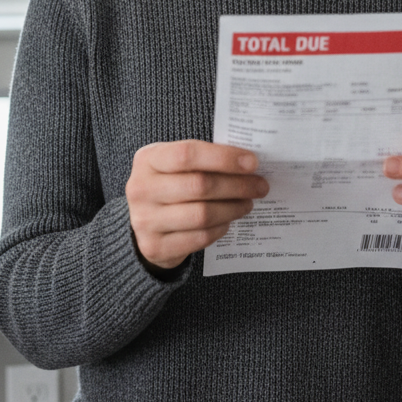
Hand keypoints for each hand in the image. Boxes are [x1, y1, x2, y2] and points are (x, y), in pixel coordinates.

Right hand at [125, 140, 268, 272]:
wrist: (143, 222)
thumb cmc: (169, 184)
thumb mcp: (174, 164)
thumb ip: (203, 159)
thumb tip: (248, 162)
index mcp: (147, 159)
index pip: (188, 154)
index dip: (223, 157)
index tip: (252, 162)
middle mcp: (141, 188)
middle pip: (199, 185)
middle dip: (237, 185)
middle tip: (260, 186)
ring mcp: (145, 220)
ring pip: (202, 214)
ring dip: (233, 208)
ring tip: (247, 203)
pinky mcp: (155, 247)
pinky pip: (199, 238)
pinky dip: (220, 228)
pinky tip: (228, 220)